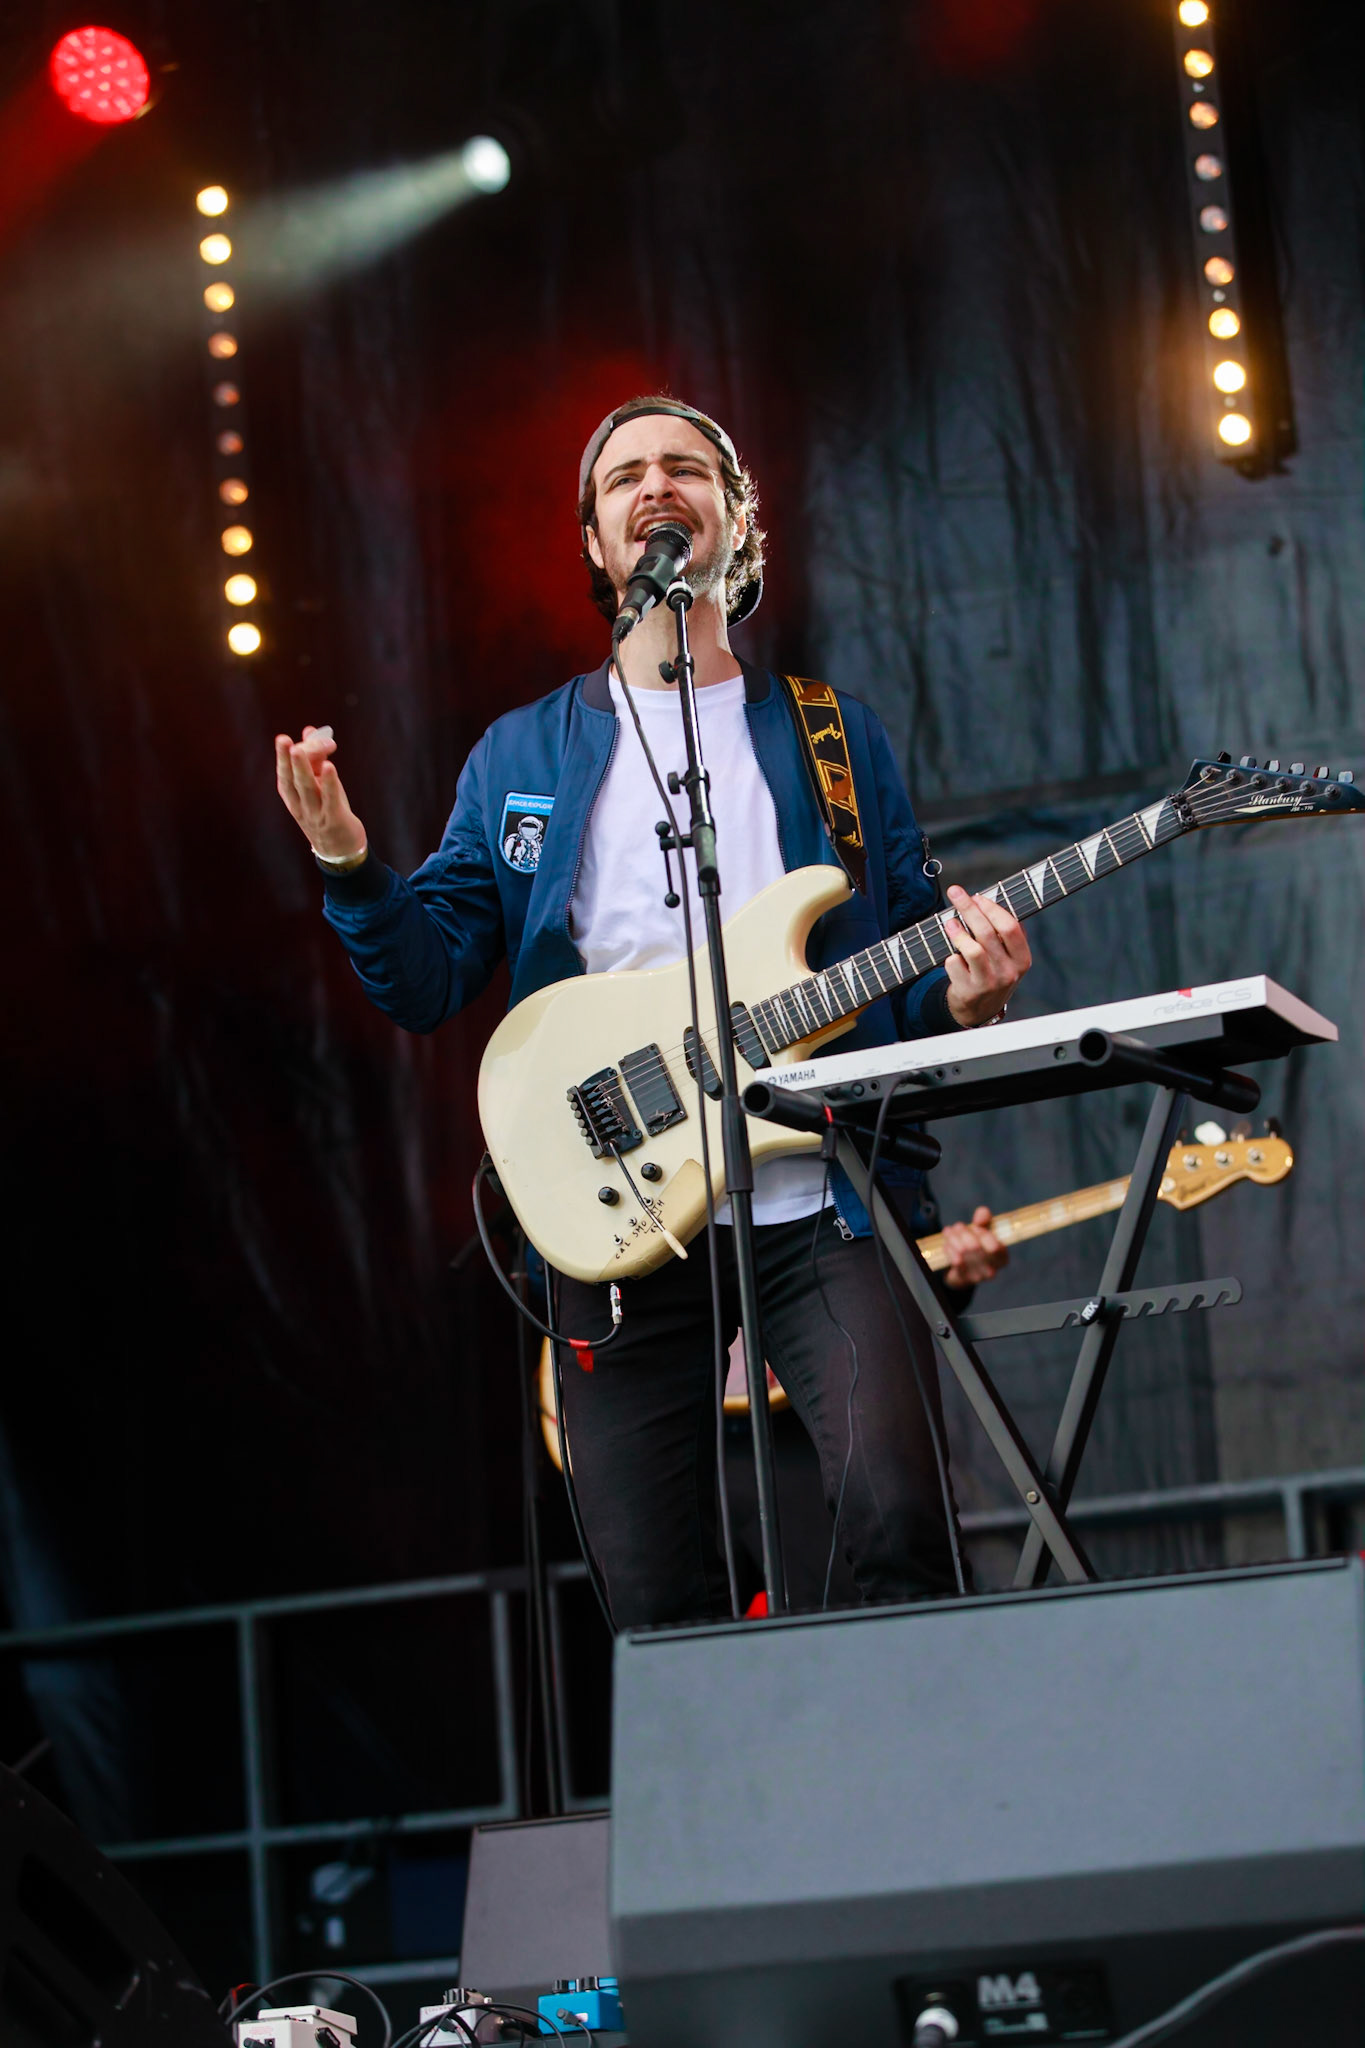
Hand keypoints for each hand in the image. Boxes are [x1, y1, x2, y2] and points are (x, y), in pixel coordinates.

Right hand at [274, 725, 366, 860]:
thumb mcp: (318, 786)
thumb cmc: (328, 811)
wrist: (340, 850)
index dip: (283, 758)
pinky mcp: (334, 819)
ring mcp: (316, 814)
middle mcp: (300, 806)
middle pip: (293, 781)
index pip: (284, 776)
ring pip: (307, 789)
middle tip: (284, 740)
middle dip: (287, 760)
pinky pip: (330, 799)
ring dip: (303, 768)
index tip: (283, 738)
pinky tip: (329, 767)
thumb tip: (310, 730)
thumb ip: (315, 758)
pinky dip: (328, 783)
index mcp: (293, 798)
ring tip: (299, 750)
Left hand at [941, 884, 1030, 1026]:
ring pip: (973, 950)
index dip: (992, 908)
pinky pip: (955, 965)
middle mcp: (1009, 972)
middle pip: (988, 933)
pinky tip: (952, 956)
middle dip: (969, 908)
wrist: (979, 1010)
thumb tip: (981, 900)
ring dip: (958, 932)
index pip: (1010, 927)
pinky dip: (950, 957)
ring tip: (949, 922)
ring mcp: (989, 984)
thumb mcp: (1007, 957)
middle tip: (955, 893)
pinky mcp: (969, 992)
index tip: (977, 896)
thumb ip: (1001, 933)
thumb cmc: (992, 973)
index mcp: (1022, 959)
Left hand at [942, 1205, 1007, 1289]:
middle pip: (975, 1246)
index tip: (976, 1226)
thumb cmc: (977, 1246)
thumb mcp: (983, 1231)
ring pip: (962, 1251)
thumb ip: (985, 1219)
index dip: (982, 1233)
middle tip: (958, 1226)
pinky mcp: (962, 1279)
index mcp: (1002, 1257)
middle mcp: (992, 1269)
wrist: (962, 1271)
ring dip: (953, 1237)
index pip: (995, 1246)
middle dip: (964, 1232)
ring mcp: (977, 1276)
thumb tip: (982, 1213)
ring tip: (949, 1231)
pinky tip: (946, 1243)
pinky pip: (954, 1260)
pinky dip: (948, 1247)